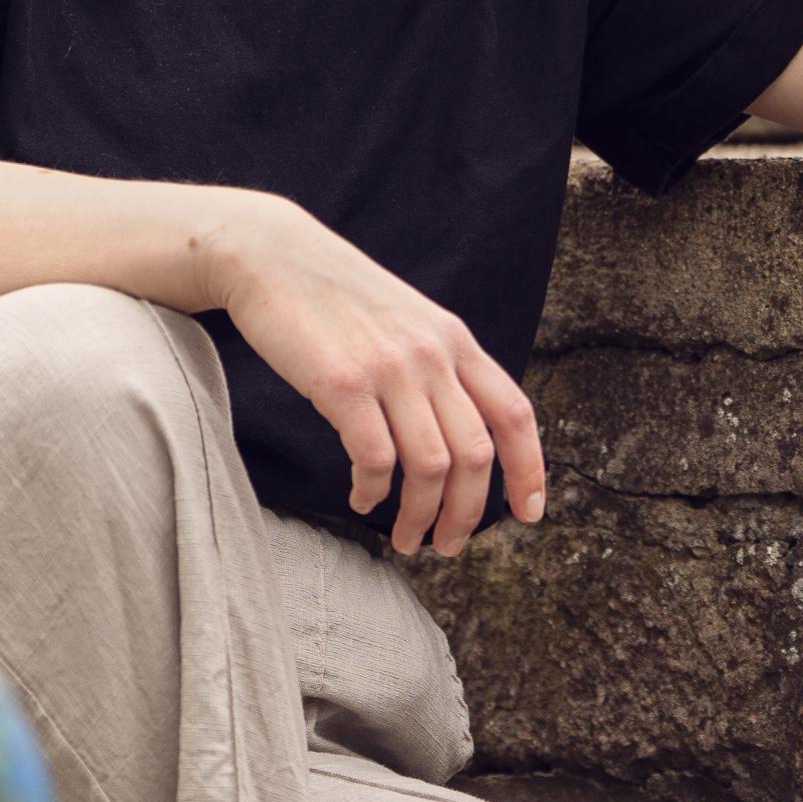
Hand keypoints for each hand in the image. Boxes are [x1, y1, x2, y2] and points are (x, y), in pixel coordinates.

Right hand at [199, 197, 541, 554]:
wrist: (272, 255)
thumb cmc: (336, 298)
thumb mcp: (408, 321)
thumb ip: (438, 367)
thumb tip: (459, 435)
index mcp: (455, 340)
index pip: (514, 413)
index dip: (530, 469)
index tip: (530, 513)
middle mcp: (432, 355)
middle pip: (475, 455)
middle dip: (469, 513)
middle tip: (448, 546)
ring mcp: (390, 369)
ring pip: (431, 466)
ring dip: (420, 515)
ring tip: (406, 538)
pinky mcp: (342, 384)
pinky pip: (375, 459)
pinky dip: (372, 491)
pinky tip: (361, 498)